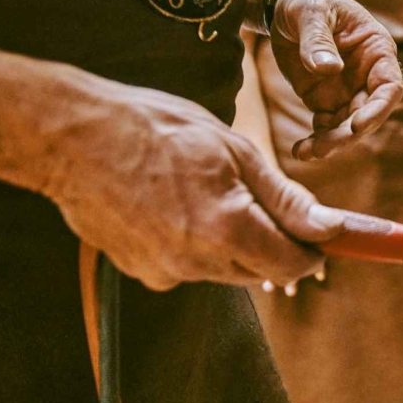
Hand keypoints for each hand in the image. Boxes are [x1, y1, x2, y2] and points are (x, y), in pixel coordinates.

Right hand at [45, 82, 343, 291]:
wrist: (72, 137)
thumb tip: (330, 228)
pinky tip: (174, 204)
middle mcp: (196, 262)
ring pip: (225, 268)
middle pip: (261, 269)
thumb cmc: (158, 130)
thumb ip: (286, 199)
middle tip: (259, 195)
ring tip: (204, 189)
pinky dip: (196, 242)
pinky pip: (188, 265)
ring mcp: (163, 272)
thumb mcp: (235, 151)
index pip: (293, 265)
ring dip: (233, 240)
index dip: (314, 249)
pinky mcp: (140, 272)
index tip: (322, 232)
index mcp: (226, 230)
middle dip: (273, 241)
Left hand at [269, 0, 402, 160]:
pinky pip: (325, 126)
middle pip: (368, 113)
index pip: (389, 86)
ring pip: (347, 126)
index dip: (378, 109)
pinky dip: (315, 140)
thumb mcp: (311, 12)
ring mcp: (346, 90)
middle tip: (324, 147)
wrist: (283, 3)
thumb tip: (328, 68)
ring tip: (306, 153)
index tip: (357, 125)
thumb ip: (318, 39)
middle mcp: (366, 75)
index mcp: (376, 51)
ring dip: (330, 142)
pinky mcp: (324, 99)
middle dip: (348, 133)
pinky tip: (300, 149)